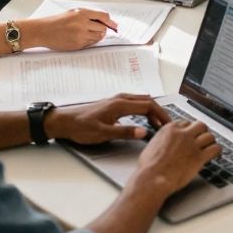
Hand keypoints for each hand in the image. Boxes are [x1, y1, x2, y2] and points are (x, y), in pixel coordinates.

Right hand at [24, 7, 114, 51]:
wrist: (42, 31)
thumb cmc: (57, 21)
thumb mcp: (73, 13)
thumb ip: (88, 15)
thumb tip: (105, 21)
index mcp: (81, 13)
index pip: (103, 16)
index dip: (111, 22)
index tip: (114, 25)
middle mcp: (82, 24)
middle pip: (103, 28)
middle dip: (103, 29)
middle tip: (100, 30)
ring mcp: (80, 35)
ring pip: (98, 37)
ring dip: (97, 36)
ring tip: (87, 33)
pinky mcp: (78, 45)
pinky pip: (90, 44)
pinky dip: (89, 41)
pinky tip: (81, 38)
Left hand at [48, 94, 172, 144]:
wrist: (64, 122)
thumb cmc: (81, 127)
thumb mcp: (103, 133)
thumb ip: (125, 132)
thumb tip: (144, 132)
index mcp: (120, 105)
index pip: (149, 106)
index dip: (161, 115)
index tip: (168, 125)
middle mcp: (120, 99)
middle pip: (147, 102)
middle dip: (160, 113)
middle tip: (167, 125)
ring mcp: (116, 100)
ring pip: (141, 102)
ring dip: (152, 111)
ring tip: (158, 124)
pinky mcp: (113, 104)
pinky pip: (135, 103)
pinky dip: (144, 110)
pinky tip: (143, 120)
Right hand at [134, 117, 220, 196]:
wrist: (152, 178)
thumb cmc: (148, 166)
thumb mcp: (152, 145)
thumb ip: (163, 140)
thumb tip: (165, 143)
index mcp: (170, 129)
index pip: (186, 123)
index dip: (190, 130)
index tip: (191, 136)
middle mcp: (183, 134)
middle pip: (201, 126)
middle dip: (202, 133)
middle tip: (202, 140)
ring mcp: (192, 144)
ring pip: (210, 136)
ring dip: (210, 142)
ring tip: (209, 148)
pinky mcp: (199, 157)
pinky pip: (215, 149)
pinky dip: (217, 152)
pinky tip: (215, 155)